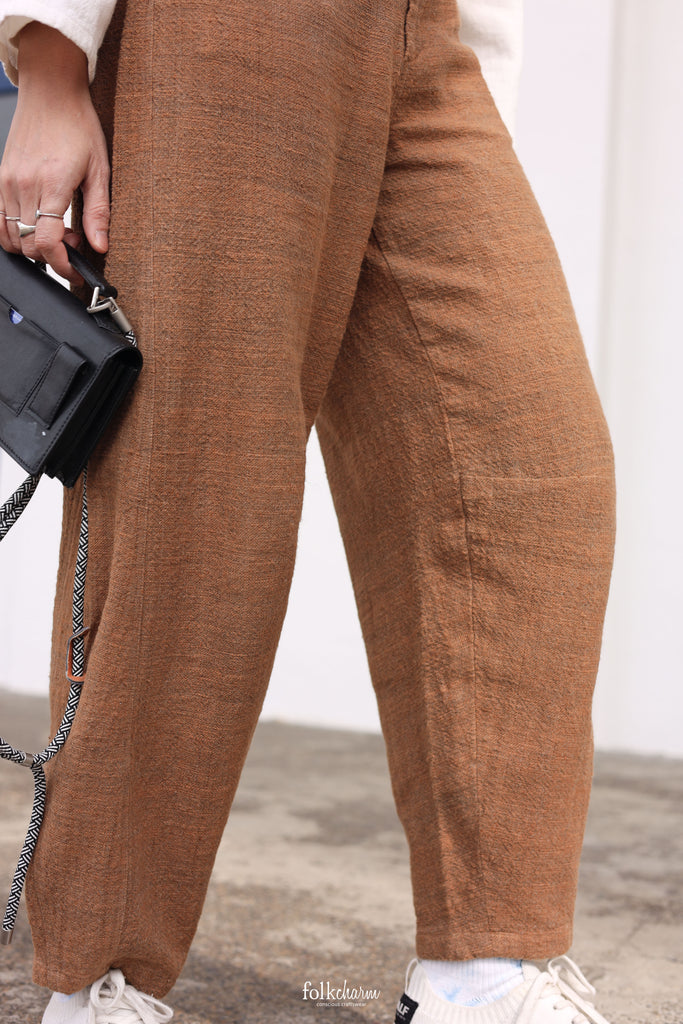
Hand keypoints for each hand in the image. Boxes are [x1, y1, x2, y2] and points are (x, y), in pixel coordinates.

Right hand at [0, 22, 110, 284]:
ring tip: (57, 230)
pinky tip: (34, 224)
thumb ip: (98, 212)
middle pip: (28, 244)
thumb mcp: (99, 171)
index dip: (61, 265)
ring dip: (32, 245)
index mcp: (52, 184)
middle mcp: (23, 185)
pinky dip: (13, 232)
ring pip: (10, 236)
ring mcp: (7, 181)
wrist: (52, 92)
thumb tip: (100, 245)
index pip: (46, 242)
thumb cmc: (78, 125)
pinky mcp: (0, 177)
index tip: (74, 270)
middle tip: (74, 241)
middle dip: (52, 255)